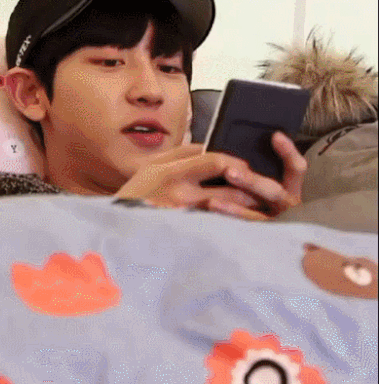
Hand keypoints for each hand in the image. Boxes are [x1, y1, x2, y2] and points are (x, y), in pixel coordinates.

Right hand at [115, 131, 306, 220]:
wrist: (117, 228)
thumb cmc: (135, 193)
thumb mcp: (152, 166)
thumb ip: (181, 154)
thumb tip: (208, 146)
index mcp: (172, 172)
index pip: (215, 161)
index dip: (237, 163)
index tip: (247, 167)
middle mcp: (180, 196)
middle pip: (228, 191)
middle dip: (251, 191)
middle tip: (266, 192)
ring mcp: (184, 219)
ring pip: (227, 214)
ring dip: (246, 212)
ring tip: (261, 211)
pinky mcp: (187, 236)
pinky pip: (216, 230)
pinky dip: (231, 227)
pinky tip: (241, 228)